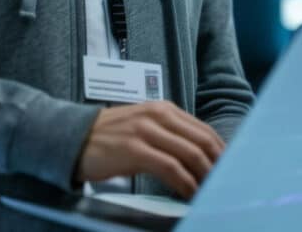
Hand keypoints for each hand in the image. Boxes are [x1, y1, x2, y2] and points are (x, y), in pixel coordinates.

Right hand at [75, 100, 225, 198]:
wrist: (72, 137)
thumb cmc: (110, 138)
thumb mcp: (144, 128)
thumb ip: (169, 136)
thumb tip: (199, 157)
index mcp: (164, 109)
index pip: (204, 130)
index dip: (220, 152)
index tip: (229, 170)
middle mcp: (158, 115)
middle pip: (202, 141)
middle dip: (218, 165)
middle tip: (225, 183)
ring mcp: (146, 131)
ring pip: (190, 153)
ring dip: (205, 176)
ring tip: (211, 192)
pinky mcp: (135, 149)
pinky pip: (170, 167)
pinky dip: (185, 182)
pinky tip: (190, 193)